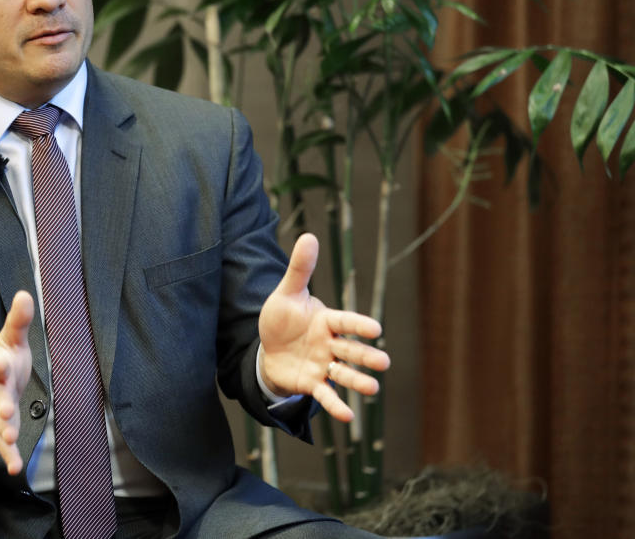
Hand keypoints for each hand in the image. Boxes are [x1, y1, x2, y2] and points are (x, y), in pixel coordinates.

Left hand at [258, 233, 389, 421]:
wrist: (268, 347)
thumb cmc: (282, 318)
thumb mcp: (287, 293)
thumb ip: (300, 269)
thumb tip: (309, 235)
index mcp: (326, 320)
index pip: (345, 321)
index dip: (358, 325)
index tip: (375, 329)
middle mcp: (329, 344)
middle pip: (349, 350)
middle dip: (365, 356)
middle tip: (383, 362)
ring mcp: (322, 365)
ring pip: (343, 374)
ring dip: (358, 381)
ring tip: (373, 389)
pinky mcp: (312, 383)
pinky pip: (325, 395)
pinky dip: (336, 406)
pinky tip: (348, 417)